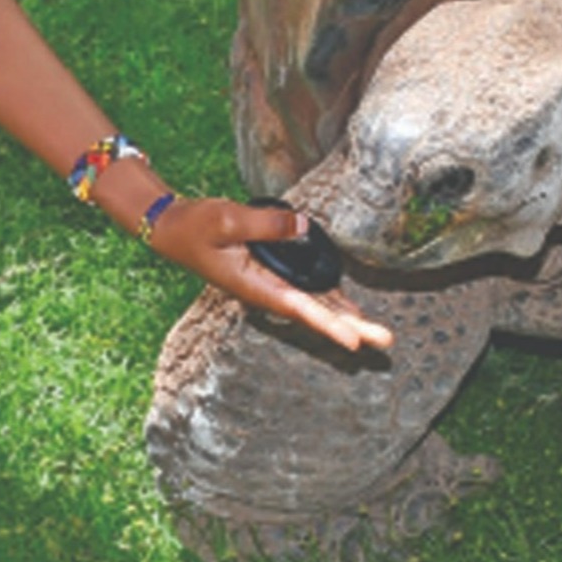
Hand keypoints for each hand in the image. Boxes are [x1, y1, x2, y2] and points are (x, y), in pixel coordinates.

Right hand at [146, 196, 394, 354]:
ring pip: (315, 306)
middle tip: (386, 339)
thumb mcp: (229, 219)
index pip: (299, 308)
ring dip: (346, 319)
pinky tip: (350, 310)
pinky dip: (330, 301)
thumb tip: (303, 226)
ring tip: (378, 332)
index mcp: (255, 286)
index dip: (328, 324)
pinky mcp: (273, 275)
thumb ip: (267, 224)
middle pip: (316, 314)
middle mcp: (267, 291)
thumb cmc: (198, 226)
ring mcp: (271, 285)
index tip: (353, 341)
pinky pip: (308, 291)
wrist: (176, 229)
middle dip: (351, 327)